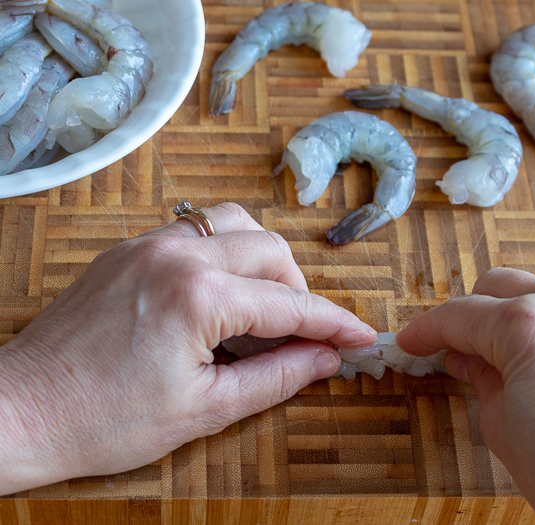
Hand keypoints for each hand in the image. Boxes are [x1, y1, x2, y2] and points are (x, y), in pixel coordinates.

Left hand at [0, 202, 375, 494]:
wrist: (21, 410)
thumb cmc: (102, 419)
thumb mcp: (205, 409)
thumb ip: (277, 377)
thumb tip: (324, 359)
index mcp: (197, 296)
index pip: (290, 304)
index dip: (333, 323)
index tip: (361, 336)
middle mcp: (176, 254)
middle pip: (272, 251)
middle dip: (301, 292)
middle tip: (305, 334)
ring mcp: (149, 245)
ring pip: (236, 226)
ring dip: (264, 263)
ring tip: (264, 309)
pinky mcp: (131, 249)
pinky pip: (197, 233)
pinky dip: (226, 256)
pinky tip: (222, 294)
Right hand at [396, 268, 534, 524]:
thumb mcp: (502, 426)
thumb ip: (480, 380)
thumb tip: (467, 361)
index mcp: (526, 326)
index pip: (457, 316)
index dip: (425, 331)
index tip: (412, 342)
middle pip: (496, 286)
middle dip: (469, 316)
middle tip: (457, 350)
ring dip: (512, 311)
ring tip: (503, 353)